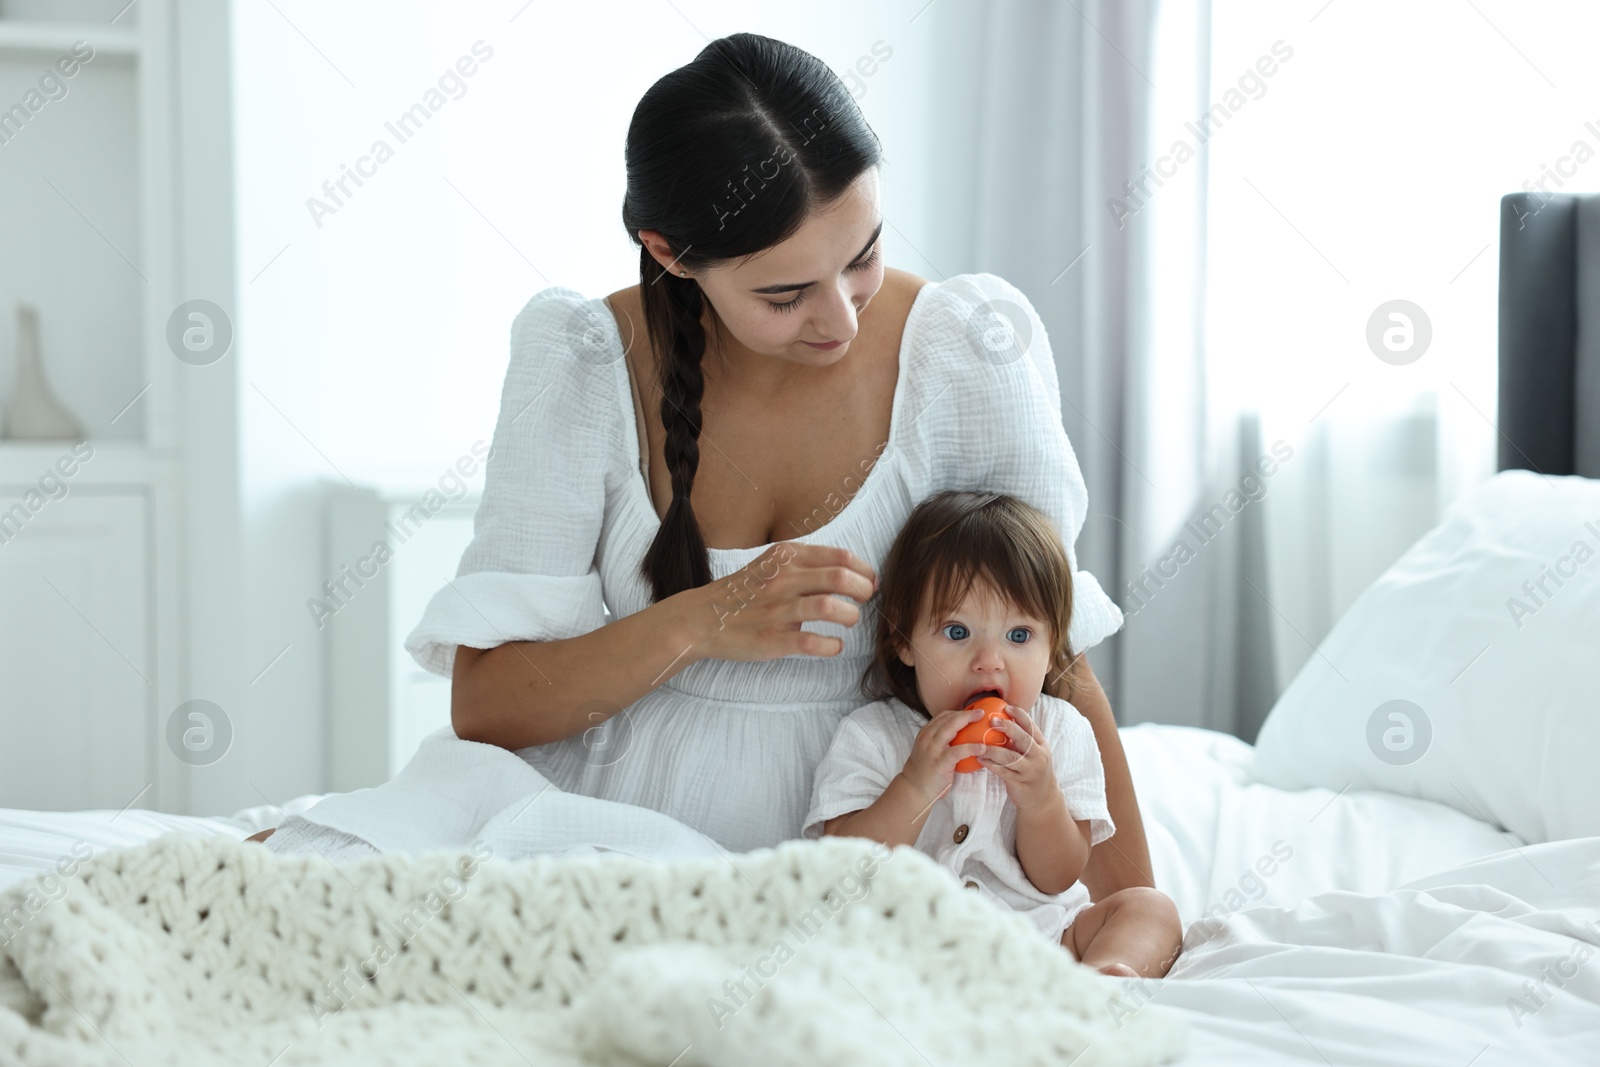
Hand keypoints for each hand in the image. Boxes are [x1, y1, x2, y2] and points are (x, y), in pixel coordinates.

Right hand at [682, 542, 877, 662]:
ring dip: (850, 616)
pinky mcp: (771, 640)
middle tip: (865, 600)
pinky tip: (834, 645)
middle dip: (863, 591)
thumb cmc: (744, 592)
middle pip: (840, 579)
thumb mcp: (772, 563)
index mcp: (786, 558)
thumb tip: (849, 570)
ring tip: (850, 621)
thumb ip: (806, 563)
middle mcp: (783, 580)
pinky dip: (832, 646)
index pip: (840, 557)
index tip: (870, 581)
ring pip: (829, 608)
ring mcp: (777, 610)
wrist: (701, 618)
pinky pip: (812, 643)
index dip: (864, 570)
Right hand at [899, 705, 991, 806]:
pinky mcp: (940, 761)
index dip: (958, 712)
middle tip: (980, 712)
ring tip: (982, 721)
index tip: (972, 712)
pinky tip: (982, 748)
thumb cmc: (925, 770)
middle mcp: (928, 737)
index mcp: (926, 733)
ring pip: (951, 728)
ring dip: (968, 721)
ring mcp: (933, 748)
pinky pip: (958, 751)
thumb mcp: (928, 749)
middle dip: (966, 713)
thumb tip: (962, 737)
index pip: (943, 716)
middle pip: (948, 718)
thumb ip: (940, 741)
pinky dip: (971, 747)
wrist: (914, 788)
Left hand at [977, 703, 1060, 811]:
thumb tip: (1003, 717)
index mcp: (1041, 745)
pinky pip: (1002, 771)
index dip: (1020, 715)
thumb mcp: (1033, 752)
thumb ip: (1022, 738)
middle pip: (1023, 739)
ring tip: (980, 743)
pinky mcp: (1019, 783)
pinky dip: (990, 764)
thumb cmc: (1032, 769)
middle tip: (993, 720)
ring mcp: (1029, 770)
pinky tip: (980, 759)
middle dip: (1008, 728)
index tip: (1007, 707)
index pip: (1032, 726)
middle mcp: (1038, 757)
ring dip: (993, 749)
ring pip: (1010, 757)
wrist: (1041, 797)